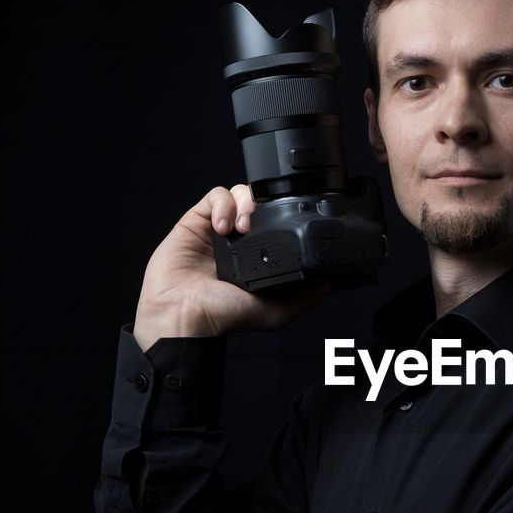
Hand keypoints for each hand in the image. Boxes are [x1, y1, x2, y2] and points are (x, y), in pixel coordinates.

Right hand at [132, 184, 331, 350]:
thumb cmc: (222, 318)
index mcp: (258, 258)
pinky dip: (223, 204)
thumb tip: (328, 285)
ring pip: (239, 194)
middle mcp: (239, 241)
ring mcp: (218, 229)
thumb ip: (303, 299)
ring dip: (246, 203)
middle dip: (266, 205)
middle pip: (260, 203)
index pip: (278, 224)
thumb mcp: (274, 313)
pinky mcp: (196, 220)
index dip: (285, 218)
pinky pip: (215, 196)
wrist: (184, 315)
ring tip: (242, 227)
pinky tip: (223, 226)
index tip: (290, 225)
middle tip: (264, 223)